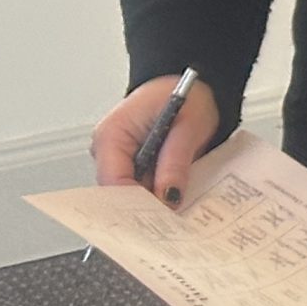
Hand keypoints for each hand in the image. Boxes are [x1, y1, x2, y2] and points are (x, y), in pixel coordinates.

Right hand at [89, 75, 219, 205]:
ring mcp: (119, 155)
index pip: (114, 181)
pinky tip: (175, 198)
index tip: (158, 218)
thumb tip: (168, 197)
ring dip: (153, 201)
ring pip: (132, 192)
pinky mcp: (134, 161)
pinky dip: (158, 192)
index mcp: (112, 134)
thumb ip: (175, 162)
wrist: (197, 84)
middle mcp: (109, 147)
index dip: (135, 204)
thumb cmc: (190, 95)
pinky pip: (143, 184)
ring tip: (176, 211)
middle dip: (145, 207)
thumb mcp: (189, 127)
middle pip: (119, 191)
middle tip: (170, 221)